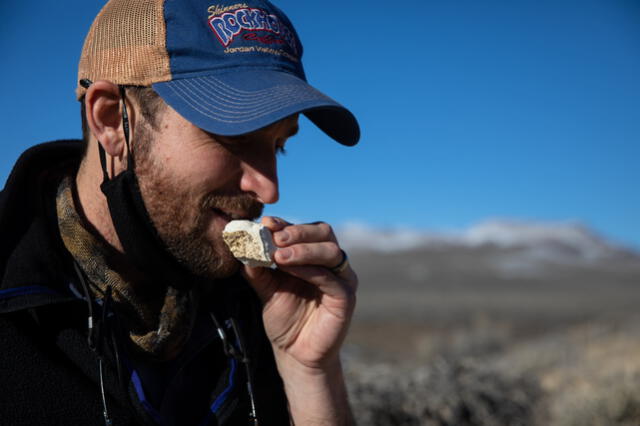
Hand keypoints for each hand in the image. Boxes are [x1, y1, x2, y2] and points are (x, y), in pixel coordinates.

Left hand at [241, 216, 357, 370]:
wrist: (295, 354)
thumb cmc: (284, 318)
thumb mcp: (266, 289)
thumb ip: (258, 268)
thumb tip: (243, 244)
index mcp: (314, 255)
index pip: (305, 230)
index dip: (285, 224)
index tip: (265, 224)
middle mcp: (331, 263)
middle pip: (324, 232)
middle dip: (298, 231)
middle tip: (274, 237)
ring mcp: (342, 279)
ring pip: (331, 251)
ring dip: (303, 249)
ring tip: (277, 256)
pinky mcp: (345, 298)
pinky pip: (331, 278)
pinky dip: (310, 270)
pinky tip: (289, 269)